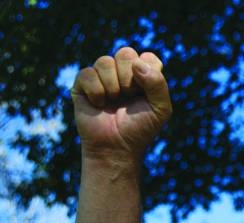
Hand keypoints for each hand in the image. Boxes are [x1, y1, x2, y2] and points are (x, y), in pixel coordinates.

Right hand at [71, 47, 171, 161]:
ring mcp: (101, 77)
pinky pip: (87, 73)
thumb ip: (158, 83)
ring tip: (112, 102)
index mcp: (142, 75)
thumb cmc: (139, 129)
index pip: (148, 58)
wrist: (116, 148)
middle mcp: (122, 72)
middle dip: (128, 79)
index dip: (147, 75)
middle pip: (125, 53)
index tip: (144, 95)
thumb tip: (136, 64)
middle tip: (127, 98)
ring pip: (104, 61)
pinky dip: (96, 92)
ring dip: (112, 86)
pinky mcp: (82, 84)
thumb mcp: (160, 109)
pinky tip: (98, 104)